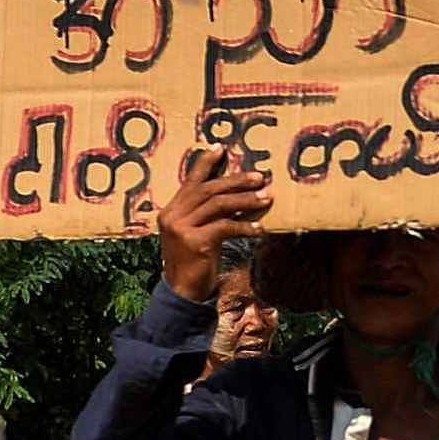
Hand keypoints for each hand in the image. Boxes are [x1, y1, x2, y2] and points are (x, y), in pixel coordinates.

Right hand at [155, 145, 273, 302]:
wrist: (182, 291)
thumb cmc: (195, 261)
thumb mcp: (198, 232)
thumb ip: (209, 214)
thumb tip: (240, 194)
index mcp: (172, 209)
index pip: (190, 181)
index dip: (205, 163)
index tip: (220, 148)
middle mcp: (173, 215)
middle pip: (209, 190)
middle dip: (236, 182)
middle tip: (260, 178)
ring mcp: (181, 228)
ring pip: (218, 205)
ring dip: (246, 201)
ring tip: (267, 198)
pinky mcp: (194, 242)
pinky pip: (225, 227)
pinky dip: (244, 226)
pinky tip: (260, 229)